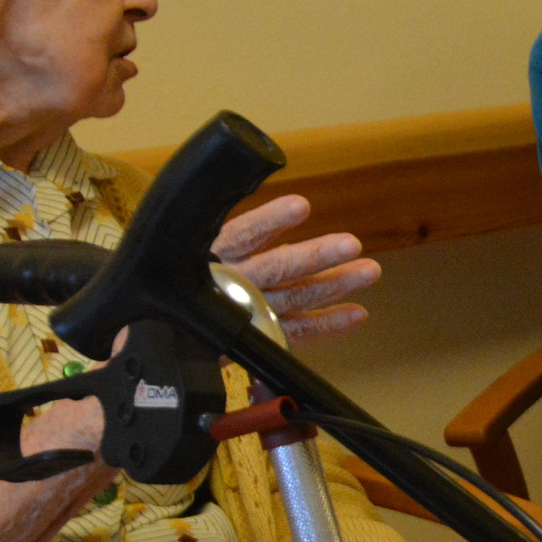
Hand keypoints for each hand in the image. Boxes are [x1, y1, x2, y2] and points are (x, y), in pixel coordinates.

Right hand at [215, 195, 381, 341]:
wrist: (172, 326)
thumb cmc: (201, 272)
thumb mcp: (213, 245)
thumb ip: (252, 232)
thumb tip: (296, 207)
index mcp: (218, 254)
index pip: (243, 234)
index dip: (270, 220)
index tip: (300, 206)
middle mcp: (231, 283)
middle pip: (276, 268)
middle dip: (316, 255)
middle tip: (351, 244)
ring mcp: (248, 311)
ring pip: (293, 297)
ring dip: (334, 284)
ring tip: (368, 271)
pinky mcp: (259, 335)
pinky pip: (297, 330)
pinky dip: (328, 323)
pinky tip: (356, 314)